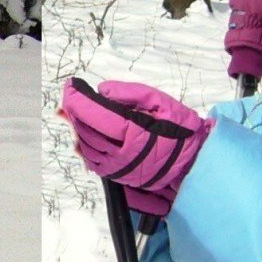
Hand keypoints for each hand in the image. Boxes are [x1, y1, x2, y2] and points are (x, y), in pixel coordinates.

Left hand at [60, 78, 212, 217]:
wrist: (190, 163)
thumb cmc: (179, 130)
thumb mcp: (161, 102)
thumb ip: (131, 93)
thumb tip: (103, 91)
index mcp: (132, 132)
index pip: (94, 113)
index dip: (77, 98)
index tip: (71, 86)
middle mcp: (119, 153)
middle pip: (84, 129)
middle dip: (75, 111)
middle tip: (74, 96)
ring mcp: (114, 167)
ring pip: (84, 144)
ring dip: (78, 127)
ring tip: (80, 111)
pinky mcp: (113, 175)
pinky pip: (90, 158)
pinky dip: (85, 143)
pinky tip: (88, 131)